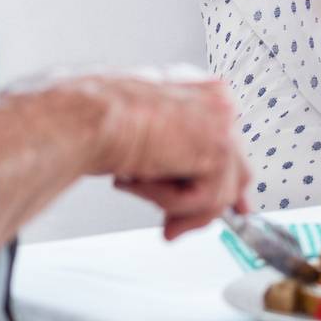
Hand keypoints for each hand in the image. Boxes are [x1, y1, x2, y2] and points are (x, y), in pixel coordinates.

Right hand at [77, 73, 254, 239]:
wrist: (85, 114)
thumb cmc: (93, 117)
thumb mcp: (143, 137)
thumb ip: (172, 155)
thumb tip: (182, 185)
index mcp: (199, 91)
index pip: (230, 142)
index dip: (226, 181)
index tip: (234, 207)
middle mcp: (217, 100)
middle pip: (235, 170)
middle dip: (206, 208)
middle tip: (172, 228)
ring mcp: (222, 121)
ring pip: (218, 192)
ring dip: (173, 205)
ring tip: (134, 184)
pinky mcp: (218, 146)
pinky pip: (205, 199)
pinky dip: (166, 201)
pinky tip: (136, 179)